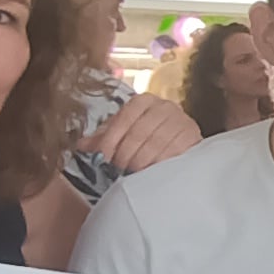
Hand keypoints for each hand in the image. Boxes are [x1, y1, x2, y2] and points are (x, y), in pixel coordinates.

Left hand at [86, 93, 200, 174]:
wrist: (183, 143)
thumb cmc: (149, 138)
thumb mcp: (125, 134)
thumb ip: (104, 138)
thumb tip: (80, 145)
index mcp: (144, 101)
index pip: (124, 118)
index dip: (111, 139)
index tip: (104, 157)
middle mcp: (165, 106)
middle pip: (139, 132)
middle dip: (126, 154)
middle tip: (119, 168)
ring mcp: (181, 120)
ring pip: (156, 143)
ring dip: (141, 161)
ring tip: (133, 172)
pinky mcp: (193, 136)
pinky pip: (174, 152)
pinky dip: (160, 163)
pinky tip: (152, 171)